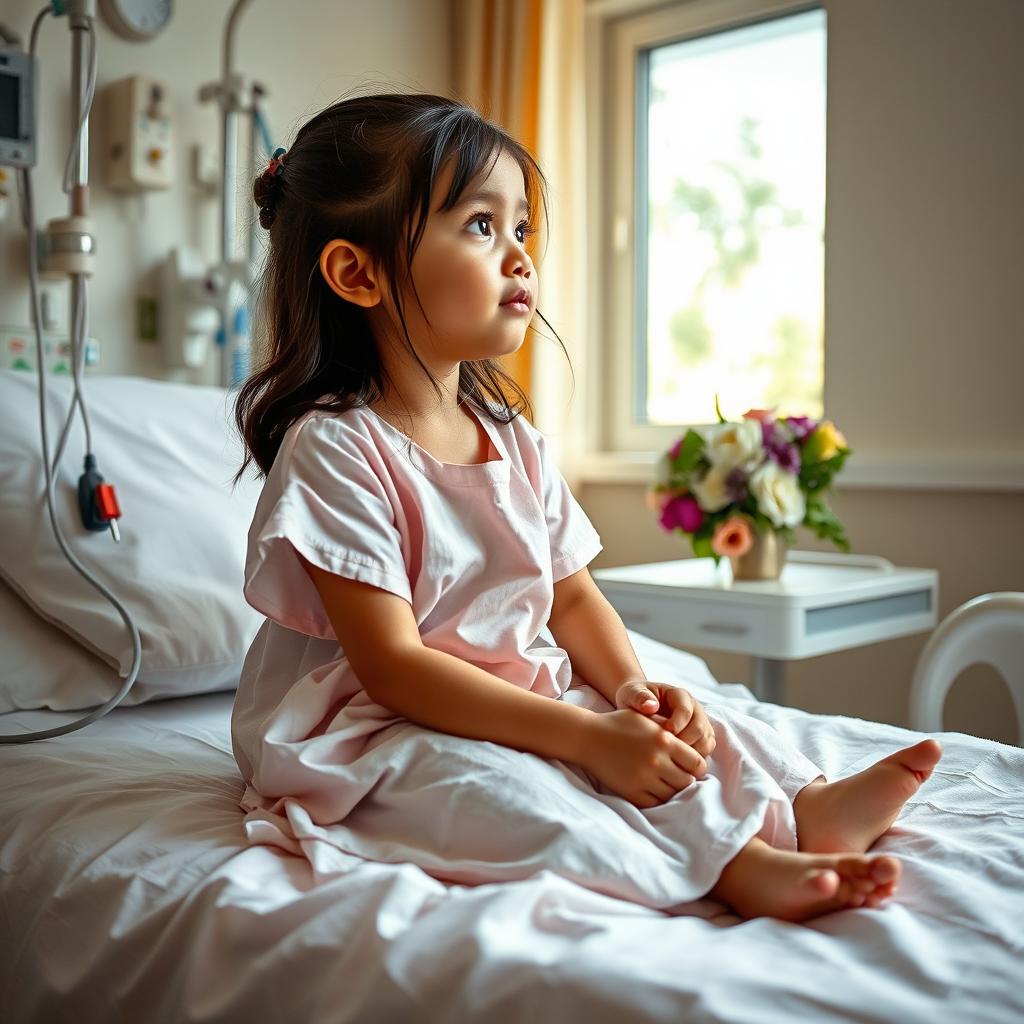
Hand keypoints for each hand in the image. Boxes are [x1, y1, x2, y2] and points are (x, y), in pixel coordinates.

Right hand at [577, 709, 706, 808]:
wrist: (588, 737)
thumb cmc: (619, 724)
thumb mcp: (647, 719)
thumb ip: (670, 730)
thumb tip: (694, 744)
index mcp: (665, 739)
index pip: (697, 763)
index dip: (697, 767)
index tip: (691, 767)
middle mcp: (657, 760)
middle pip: (687, 781)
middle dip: (685, 779)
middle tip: (678, 775)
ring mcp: (644, 778)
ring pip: (672, 794)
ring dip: (671, 789)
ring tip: (664, 782)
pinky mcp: (632, 791)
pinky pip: (655, 803)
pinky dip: (657, 798)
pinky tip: (653, 789)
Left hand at [615, 680, 716, 760]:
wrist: (637, 708)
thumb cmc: (634, 699)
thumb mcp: (632, 693)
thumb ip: (639, 697)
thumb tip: (651, 706)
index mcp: (680, 695)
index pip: (686, 711)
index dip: (676, 724)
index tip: (661, 734)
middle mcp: (695, 709)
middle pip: (699, 728)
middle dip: (683, 742)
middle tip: (666, 752)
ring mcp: (700, 724)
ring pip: (705, 741)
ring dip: (690, 754)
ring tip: (670, 759)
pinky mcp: (701, 738)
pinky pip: (705, 751)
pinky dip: (694, 760)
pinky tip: (677, 764)